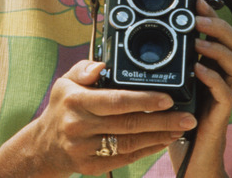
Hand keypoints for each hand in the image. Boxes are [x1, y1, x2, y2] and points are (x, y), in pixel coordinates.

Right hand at [9, 60, 195, 176]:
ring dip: (159, 136)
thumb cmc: (62, 108)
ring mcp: (84, 149)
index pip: (115, 100)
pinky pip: (125, 159)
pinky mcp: (91, 167)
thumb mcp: (65, 82)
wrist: (44, 146)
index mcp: (75, 100)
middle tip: (187, 117)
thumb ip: (84, 69)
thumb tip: (102, 65)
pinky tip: (163, 141)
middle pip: (128, 124)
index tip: (168, 98)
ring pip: (130, 143)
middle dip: (162, 121)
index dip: (144, 99)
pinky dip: (147, 150)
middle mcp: (79, 126)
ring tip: (181, 128)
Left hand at [170, 0, 231, 176]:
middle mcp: (226, 79)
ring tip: (199, 43)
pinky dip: (214, 79)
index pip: (224, 36)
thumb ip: (172, 61)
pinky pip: (226, 94)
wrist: (190, 156)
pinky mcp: (221, 115)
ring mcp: (227, 96)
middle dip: (220, 28)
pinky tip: (199, 70)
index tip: (198, 2)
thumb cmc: (179, 118)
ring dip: (219, 51)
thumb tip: (154, 34)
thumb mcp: (174, 82)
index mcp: (216, 68)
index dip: (215, 17)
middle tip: (198, 20)